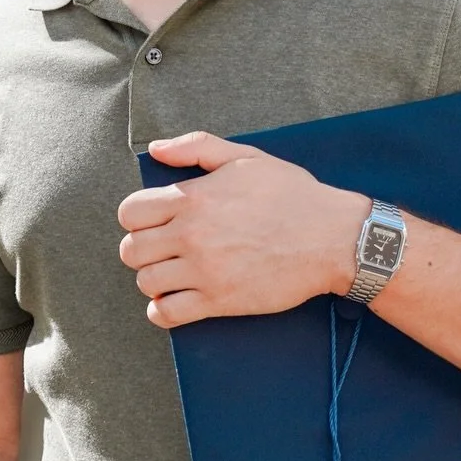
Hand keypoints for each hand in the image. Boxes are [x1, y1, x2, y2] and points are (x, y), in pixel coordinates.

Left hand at [117, 133, 368, 328]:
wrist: (331, 238)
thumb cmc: (291, 194)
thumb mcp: (245, 157)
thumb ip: (196, 147)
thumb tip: (156, 149)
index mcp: (193, 198)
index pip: (129, 213)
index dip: (137, 217)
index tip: (155, 221)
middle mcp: (191, 235)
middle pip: (131, 250)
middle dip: (143, 248)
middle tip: (165, 248)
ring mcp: (204, 271)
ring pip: (146, 282)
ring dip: (155, 278)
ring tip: (175, 271)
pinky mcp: (219, 301)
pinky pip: (166, 314)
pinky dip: (163, 310)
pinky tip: (177, 298)